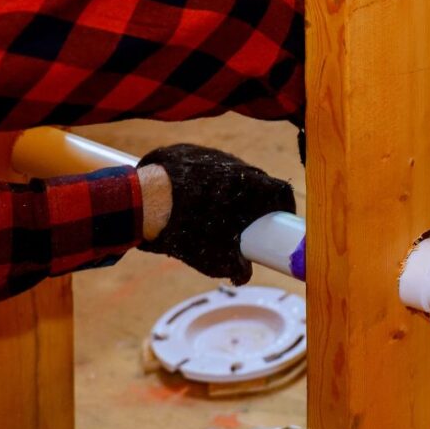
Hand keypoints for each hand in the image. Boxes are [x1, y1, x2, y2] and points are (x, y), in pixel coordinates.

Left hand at [136, 144, 294, 284]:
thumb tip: (243, 276)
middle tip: (245, 222)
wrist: (144, 203)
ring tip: (212, 210)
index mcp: (253, 187)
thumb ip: (236, 269)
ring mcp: (213, 155)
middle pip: (257, 182)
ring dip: (229, 190)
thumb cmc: (187, 231)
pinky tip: (190, 198)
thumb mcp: (216, 258)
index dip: (284, 206)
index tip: (280, 219)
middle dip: (256, 201)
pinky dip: (204, 181)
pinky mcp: (189, 151)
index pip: (282, 192)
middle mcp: (238, 166)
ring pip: (230, 173)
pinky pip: (205, 166)